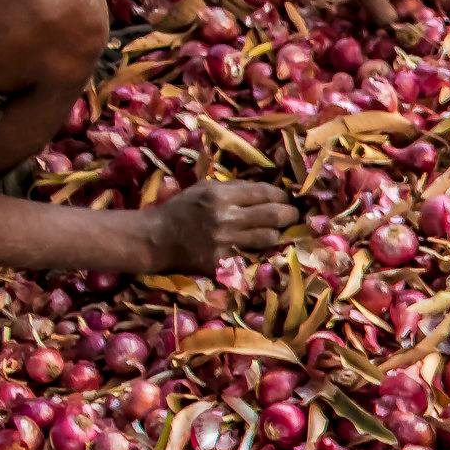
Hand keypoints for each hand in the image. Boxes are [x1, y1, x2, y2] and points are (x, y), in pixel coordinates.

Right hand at [136, 182, 298, 274]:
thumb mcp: (205, 188)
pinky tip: (259, 247)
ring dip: (277, 234)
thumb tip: (267, 189)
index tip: (286, 198)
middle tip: (293, 215)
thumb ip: (235, 187)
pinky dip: (259, 251)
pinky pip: (253, 255)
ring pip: (269, 237)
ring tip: (276, 231)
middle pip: (275, 215)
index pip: (265, 193)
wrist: (156, 239)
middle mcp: (225, 218)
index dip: (282, 196)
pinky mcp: (223, 262)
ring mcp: (225, 242)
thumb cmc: (182, 210)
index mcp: (220, 195)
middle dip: (290, 214)